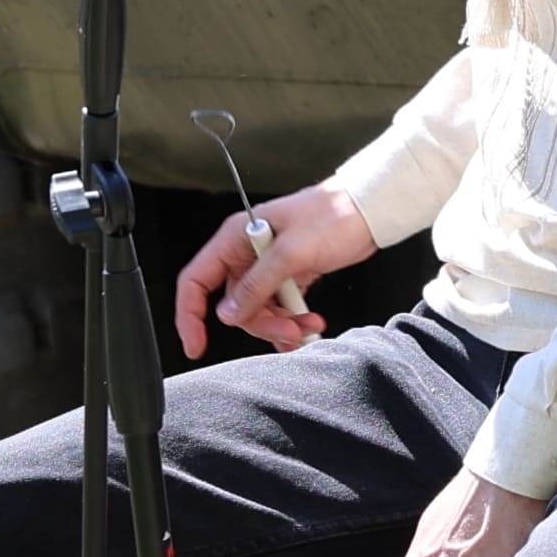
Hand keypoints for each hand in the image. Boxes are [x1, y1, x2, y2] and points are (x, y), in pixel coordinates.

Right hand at [174, 180, 378, 360]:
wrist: (367, 212)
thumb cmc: (332, 215)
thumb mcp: (292, 251)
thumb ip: (257, 283)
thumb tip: (229, 313)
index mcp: (235, 239)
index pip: (196, 281)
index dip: (190, 314)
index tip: (196, 344)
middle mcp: (247, 254)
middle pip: (234, 305)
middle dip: (261, 323)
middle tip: (288, 330)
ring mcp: (268, 267)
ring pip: (259, 312)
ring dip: (282, 325)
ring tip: (308, 325)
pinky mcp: (288, 277)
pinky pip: (279, 310)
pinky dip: (292, 322)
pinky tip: (309, 323)